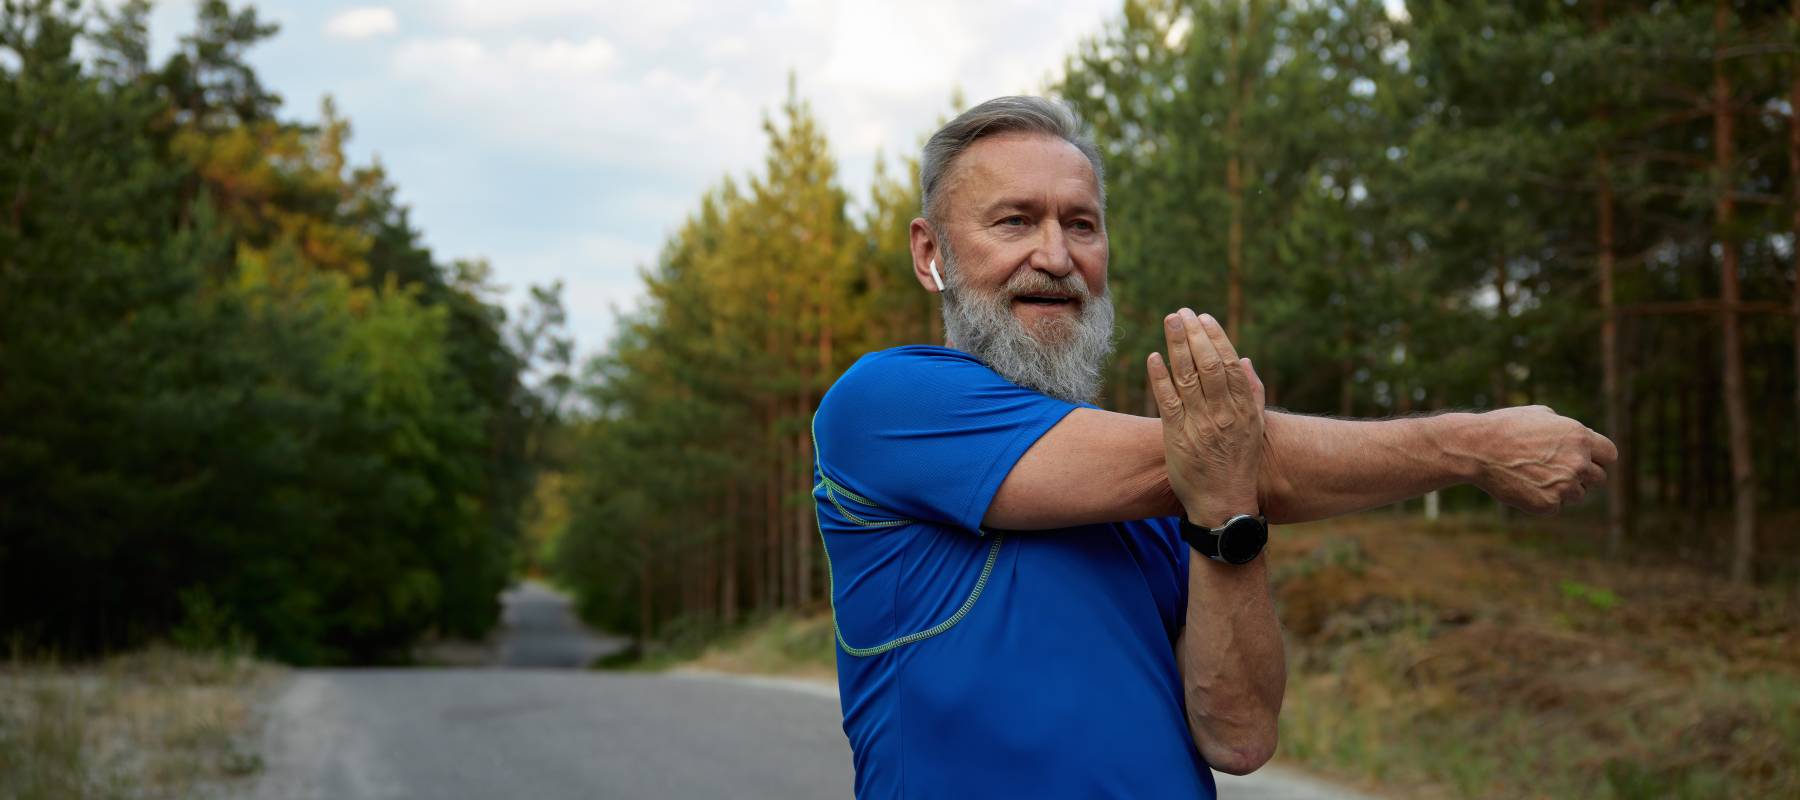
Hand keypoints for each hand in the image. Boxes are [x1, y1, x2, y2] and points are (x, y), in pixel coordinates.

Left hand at [1146, 309, 1265, 526]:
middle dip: (1193, 335)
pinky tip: (1154, 357)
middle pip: (1208, 365)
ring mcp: (1200, 425)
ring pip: (1187, 378)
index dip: (1216, 338)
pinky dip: (1160, 378)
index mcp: (1244, 409)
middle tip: (1181, 312)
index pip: (1229, 364)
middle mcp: (1224, 414)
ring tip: (1169, 322)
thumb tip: (1245, 360)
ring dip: (1176, 347)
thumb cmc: (1239, 462)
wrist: (1224, 503)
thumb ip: (1252, 393)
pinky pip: (1168, 402)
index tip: (1203, 318)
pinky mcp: (1178, 437)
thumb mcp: (1254, 427)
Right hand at [1472, 405, 1618, 514]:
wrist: (1477, 449)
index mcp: (1580, 437)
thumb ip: (1566, 429)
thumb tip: (1577, 438)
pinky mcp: (1549, 504)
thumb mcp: (1540, 415)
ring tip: (1533, 476)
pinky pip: (1555, 506)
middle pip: (1598, 478)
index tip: (1585, 460)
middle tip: (1557, 471)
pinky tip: (1522, 485)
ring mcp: (1565, 486)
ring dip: (1562, 489)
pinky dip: (1542, 500)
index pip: (1609, 455)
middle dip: (1582, 475)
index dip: (1596, 458)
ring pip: (1577, 494)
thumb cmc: (1505, 427)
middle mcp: (1578, 462)